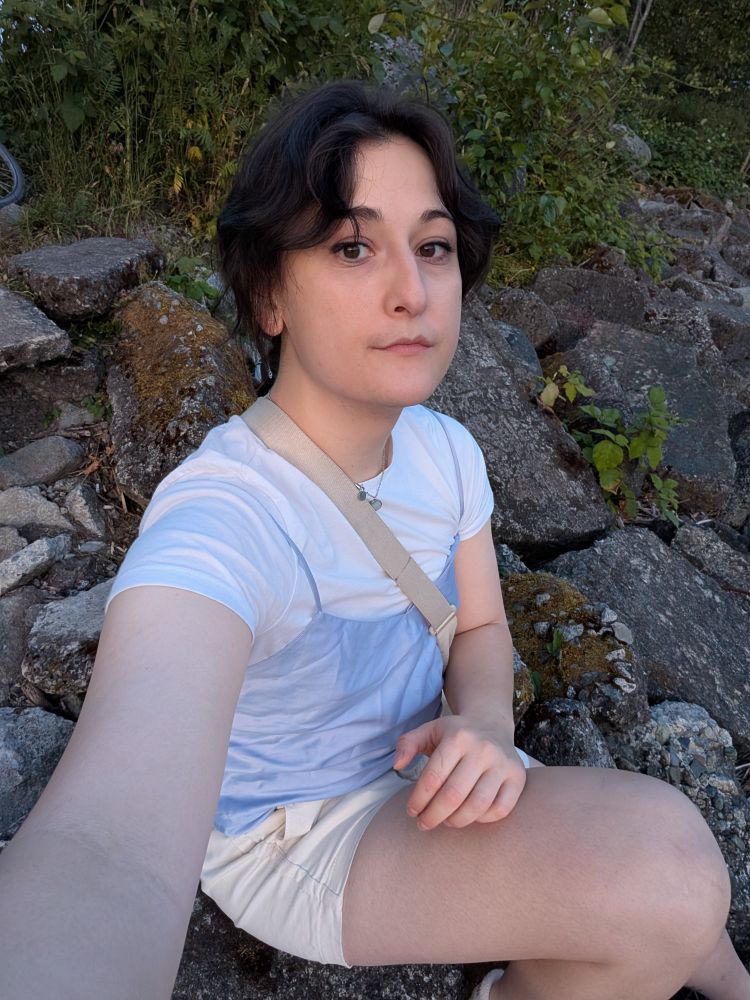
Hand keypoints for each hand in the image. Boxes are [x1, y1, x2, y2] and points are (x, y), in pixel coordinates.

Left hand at [393, 715, 525, 830]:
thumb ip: (407, 744)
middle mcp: (483, 749)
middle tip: (423, 823)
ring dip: (456, 821)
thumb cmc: (455, 734)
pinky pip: (501, 809)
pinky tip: (468, 816)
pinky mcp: (518, 777)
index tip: (412, 811)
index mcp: (458, 737)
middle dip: (433, 815)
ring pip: (477, 805)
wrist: (491, 724)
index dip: (419, 800)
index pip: (433, 777)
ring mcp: (503, 763)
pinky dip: (482, 820)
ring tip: (444, 821)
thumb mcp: (429, 730)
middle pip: (453, 795)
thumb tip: (397, 765)